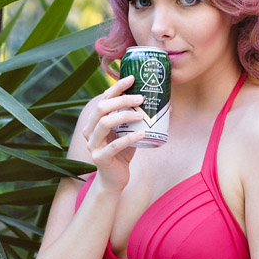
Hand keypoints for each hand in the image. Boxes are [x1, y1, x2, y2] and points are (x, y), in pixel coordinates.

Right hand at [82, 75, 145, 191]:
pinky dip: (129, 138)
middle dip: (121, 100)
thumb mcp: (128, 132)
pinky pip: (115, 145)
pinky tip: (142, 133)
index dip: (116, 87)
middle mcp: (90, 131)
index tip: (132, 78)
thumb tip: (168, 106)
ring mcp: (93, 145)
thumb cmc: (122, 153)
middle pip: (101, 108)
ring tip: (141, 115)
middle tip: (141, 98)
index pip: (104, 99)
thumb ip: (139, 120)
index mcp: (95, 121)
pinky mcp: (100, 158)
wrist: (114, 180)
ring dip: (124, 116)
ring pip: (104, 123)